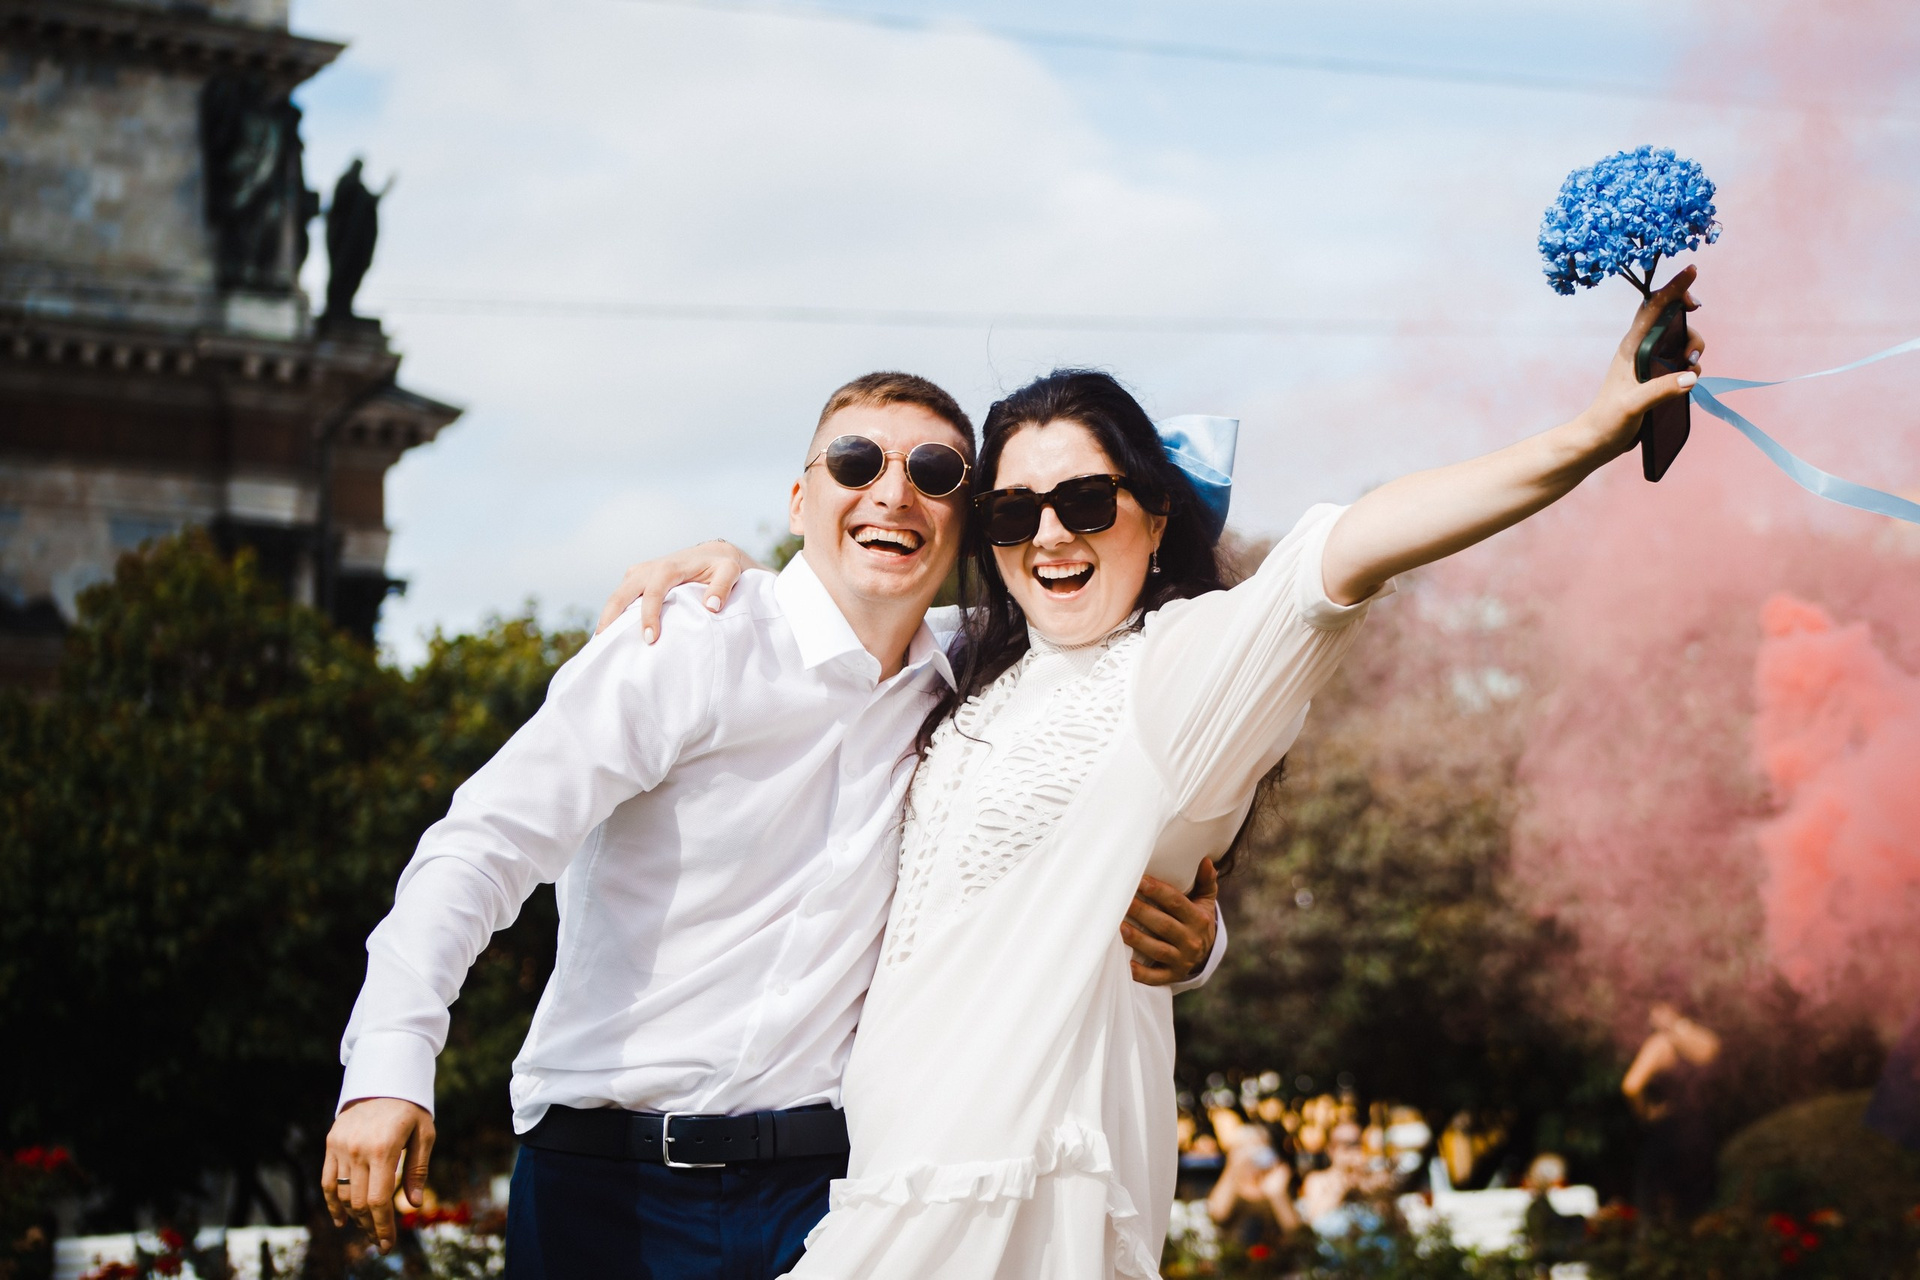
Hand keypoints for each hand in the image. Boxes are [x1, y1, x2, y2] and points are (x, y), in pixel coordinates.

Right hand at [322, 1097, 434, 1253]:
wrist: (383, 1079)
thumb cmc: (410, 1109)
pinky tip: (341, 1220)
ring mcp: (341, 1146)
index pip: (378, 1200)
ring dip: (353, 1218)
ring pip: (342, 1195)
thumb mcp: (424, 1134)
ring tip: (366, 1230)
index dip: (382, 1226)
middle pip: (358, 1202)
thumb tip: (413, 1205)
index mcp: (384, 1149)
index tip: (387, 1244)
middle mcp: (358, 1149)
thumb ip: (417, 1170)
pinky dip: (332, 1203)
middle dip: (369, 1227)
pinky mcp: (330, 1143)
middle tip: (379, 1241)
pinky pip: (326, 1181)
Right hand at [593, 540, 760, 640]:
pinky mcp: (636, 580)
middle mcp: (649, 568)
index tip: (650, 639)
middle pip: (623, 593)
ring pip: (617, 595)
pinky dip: (612, 615)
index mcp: (669, 567)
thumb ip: (722, 586)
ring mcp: (639, 573)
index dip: (649, 615)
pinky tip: (608, 635)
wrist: (712, 555)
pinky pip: (620, 598)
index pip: (653, 592)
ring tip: (599, 643)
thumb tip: (712, 606)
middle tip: (606, 643)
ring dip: (607, 617)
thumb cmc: (721, 567)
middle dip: (612, 617)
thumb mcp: (729, 572)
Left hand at [1123, 858, 1218, 985]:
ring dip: (1139, 940)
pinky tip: (1127, 965)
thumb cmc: (1197, 919)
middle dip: (1142, 912)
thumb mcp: (1205, 901)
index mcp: (1199, 919)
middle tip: (1121, 901)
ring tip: (1120, 928)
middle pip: (1164, 925)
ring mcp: (1182, 960)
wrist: (1204, 953)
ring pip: (1158, 950)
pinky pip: (1156, 977)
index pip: (1177, 903)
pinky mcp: (1172, 975)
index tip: (1140, 881)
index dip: (1158, 892)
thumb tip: (1206, 861)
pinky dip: (1142, 974)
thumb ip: (1206, 881)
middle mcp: (1191, 940)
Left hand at [1574, 264, 1707, 461]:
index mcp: (1631, 347)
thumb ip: (1661, 389)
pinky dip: (1690, 364)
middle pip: (1671, 320)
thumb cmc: (1608, 421)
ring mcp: (1648, 362)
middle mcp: (1640, 349)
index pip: (1653, 307)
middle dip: (1690, 326)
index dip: (1673, 287)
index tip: (1692, 270)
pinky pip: (1679, 359)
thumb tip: (1691, 375)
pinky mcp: (1655, 376)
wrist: (1598, 440)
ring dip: (1692, 349)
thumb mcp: (1634, 405)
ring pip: (1679, 340)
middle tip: (1692, 351)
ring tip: (1691, 368)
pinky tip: (1689, 379)